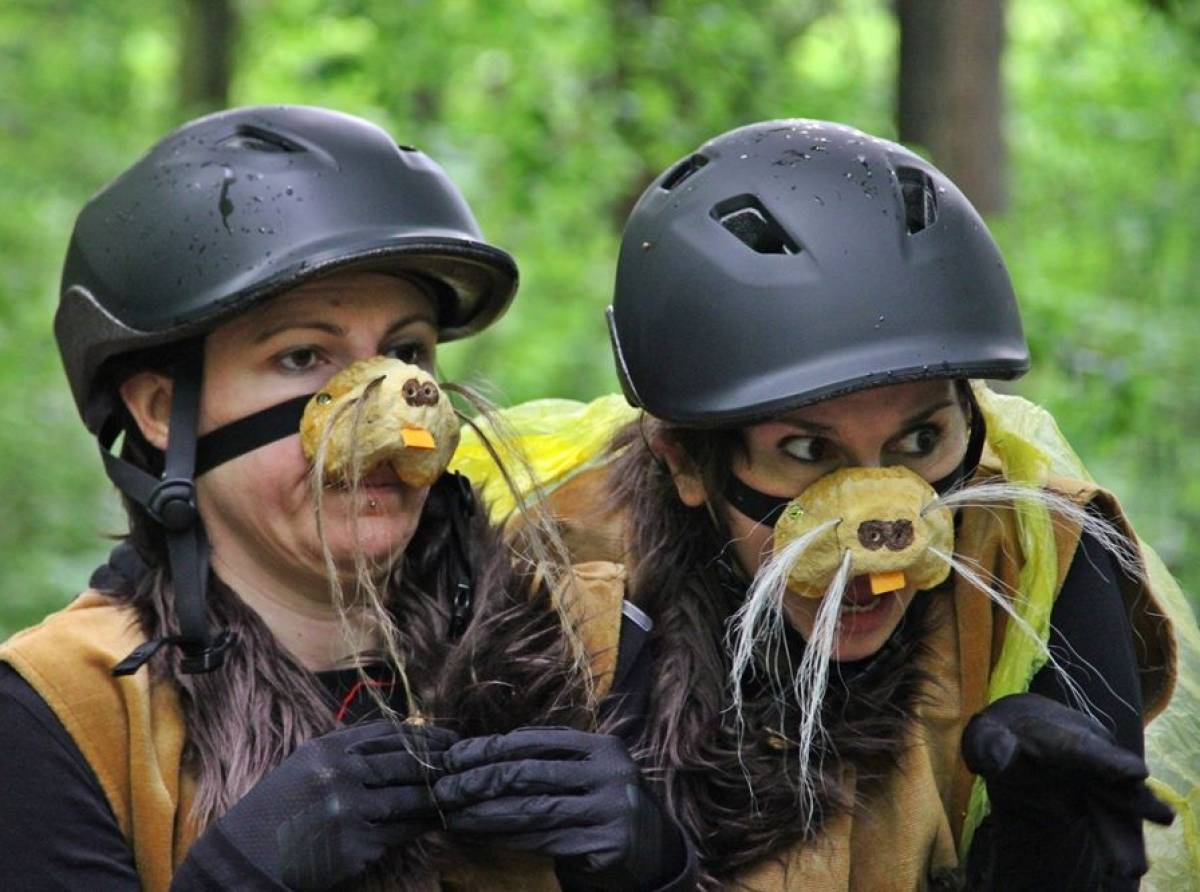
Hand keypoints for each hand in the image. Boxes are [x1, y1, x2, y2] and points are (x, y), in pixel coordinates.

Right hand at [198, 720, 457, 890]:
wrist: (246, 858)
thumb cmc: (278, 810)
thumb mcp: (306, 765)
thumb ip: (348, 751)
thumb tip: (402, 740)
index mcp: (328, 749)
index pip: (390, 734)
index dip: (425, 736)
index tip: (448, 740)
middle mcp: (340, 774)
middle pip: (406, 763)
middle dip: (440, 764)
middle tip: (463, 764)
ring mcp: (350, 810)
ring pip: (410, 798)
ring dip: (437, 796)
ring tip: (457, 791)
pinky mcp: (356, 846)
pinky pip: (401, 832)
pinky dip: (422, 824)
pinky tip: (435, 820)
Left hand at [434, 728, 689, 890]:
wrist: (657, 853)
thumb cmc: (608, 805)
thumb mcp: (591, 771)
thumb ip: (554, 755)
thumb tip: (492, 746)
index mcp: (603, 747)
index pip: (535, 742)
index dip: (490, 748)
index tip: (453, 757)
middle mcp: (610, 773)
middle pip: (530, 773)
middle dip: (479, 780)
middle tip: (444, 789)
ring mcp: (610, 810)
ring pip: (532, 810)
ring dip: (485, 813)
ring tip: (454, 815)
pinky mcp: (605, 845)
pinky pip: (543, 840)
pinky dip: (507, 838)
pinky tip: (482, 836)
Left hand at [962, 693, 1172, 881]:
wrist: (1021, 736)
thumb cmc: (1001, 735)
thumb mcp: (987, 735)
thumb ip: (990, 745)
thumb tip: (995, 758)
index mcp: (1060, 733)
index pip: (1081, 748)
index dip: (1107, 760)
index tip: (1133, 772)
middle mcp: (1090, 753)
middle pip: (1114, 779)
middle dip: (1135, 798)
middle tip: (1160, 815)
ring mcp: (1100, 777)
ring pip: (1118, 806)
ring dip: (1127, 834)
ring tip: (1131, 865)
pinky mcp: (1103, 798)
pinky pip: (1114, 822)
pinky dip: (1121, 843)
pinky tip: (1127, 865)